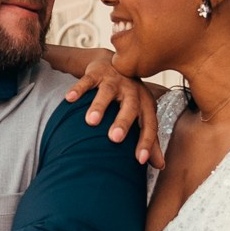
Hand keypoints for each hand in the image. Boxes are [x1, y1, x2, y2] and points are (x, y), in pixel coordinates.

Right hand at [62, 47, 165, 167]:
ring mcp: (114, 81)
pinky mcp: (97, 73)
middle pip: (130, 107)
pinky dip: (78, 89)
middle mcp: (132, 91)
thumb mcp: (143, 115)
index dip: (146, 142)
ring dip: (100, 106)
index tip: (140, 160)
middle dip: (123, 122)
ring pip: (108, 92)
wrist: (117, 64)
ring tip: (91, 121)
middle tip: (115, 138)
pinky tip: (69, 99)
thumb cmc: (131, 98)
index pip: (149, 124)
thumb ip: (150, 140)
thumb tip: (161, 166)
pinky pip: (87, 81)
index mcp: (145, 104)